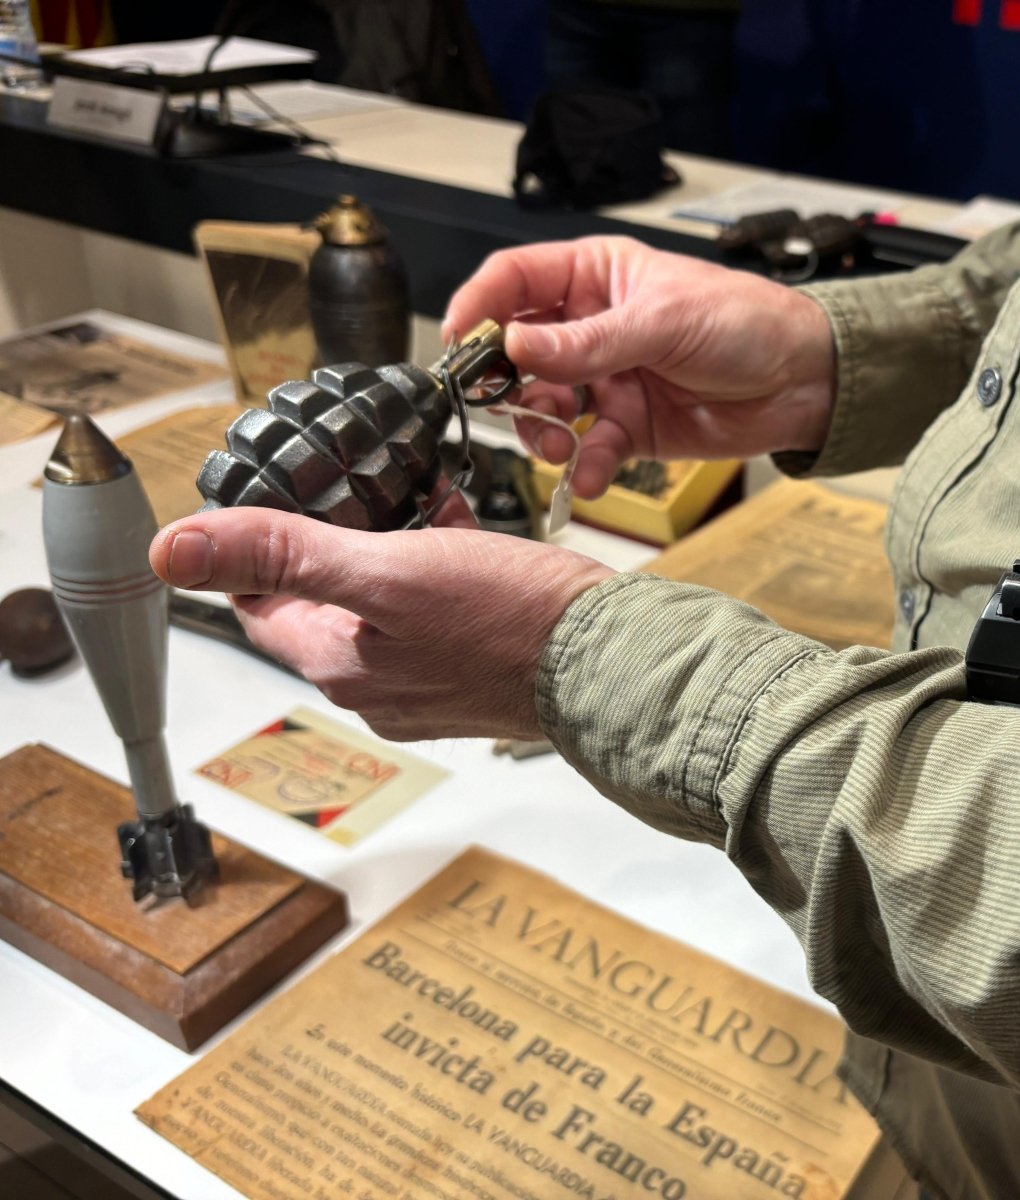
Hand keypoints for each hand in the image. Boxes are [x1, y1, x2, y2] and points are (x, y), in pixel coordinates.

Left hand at [149, 497, 613, 741]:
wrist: (614, 660)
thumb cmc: (514, 621)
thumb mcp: (388, 570)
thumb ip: (284, 555)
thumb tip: (177, 549)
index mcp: (344, 667)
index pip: (260, 609)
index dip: (251, 554)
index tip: (262, 501)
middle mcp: (381, 686)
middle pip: (322, 606)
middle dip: (326, 544)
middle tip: (340, 487)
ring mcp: (433, 682)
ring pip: (383, 605)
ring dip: (386, 550)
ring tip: (406, 497)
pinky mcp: (479, 668)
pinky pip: (436, 612)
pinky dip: (437, 564)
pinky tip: (460, 523)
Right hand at [444, 236, 835, 498]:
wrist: (806, 382)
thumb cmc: (749, 323)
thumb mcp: (664, 322)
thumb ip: (588, 342)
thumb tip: (517, 347)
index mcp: (595, 276)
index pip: (515, 281)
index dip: (481, 307)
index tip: (462, 342)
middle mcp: (592, 327)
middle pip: (518, 351)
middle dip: (508, 382)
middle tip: (509, 404)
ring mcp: (609, 379)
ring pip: (545, 406)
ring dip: (543, 429)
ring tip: (561, 443)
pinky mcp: (629, 428)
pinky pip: (589, 449)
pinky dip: (585, 466)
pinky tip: (591, 474)